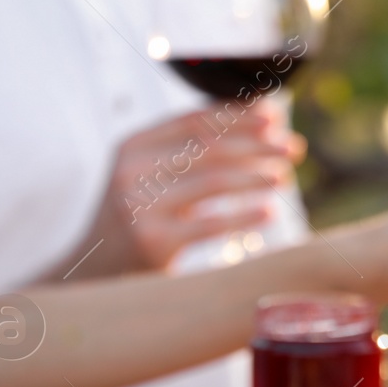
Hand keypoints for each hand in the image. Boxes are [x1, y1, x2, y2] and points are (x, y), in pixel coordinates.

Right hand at [49, 104, 302, 277]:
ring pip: (214, 181)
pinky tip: (270, 212)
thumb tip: (265, 115)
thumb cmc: (141, 215)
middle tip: (292, 147)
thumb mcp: (154, 174)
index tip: (276, 116)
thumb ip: (195, 148)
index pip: (196, 119)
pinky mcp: (152, 241)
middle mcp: (132, 170)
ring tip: (285, 176)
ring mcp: (139, 206)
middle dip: (257, 145)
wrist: (96, 271)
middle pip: (210, 147)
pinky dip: (245, 215)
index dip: (240, 115)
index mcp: (134, 144)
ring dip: (256, 177)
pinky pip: (211, 223)